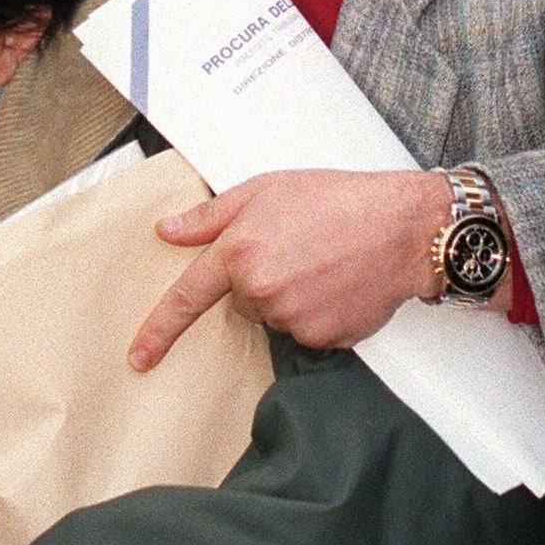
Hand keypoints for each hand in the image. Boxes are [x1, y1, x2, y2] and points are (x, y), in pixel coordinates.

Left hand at [129, 168, 454, 369]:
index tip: (138, 356)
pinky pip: (306, 332)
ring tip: (323, 263)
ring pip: (274, 317)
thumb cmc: (339, 200)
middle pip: (241, 302)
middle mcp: (261, 289)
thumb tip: (168, 231)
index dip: (159, 330)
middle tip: (296, 249)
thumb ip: (210, 216)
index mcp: (240, 250)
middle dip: (260, 280)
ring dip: (289, 296)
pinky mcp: (323, 338)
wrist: (405, 227)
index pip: (187, 297)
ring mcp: (293, 318)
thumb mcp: (265, 189)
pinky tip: (339, 285)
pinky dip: (318, 314)